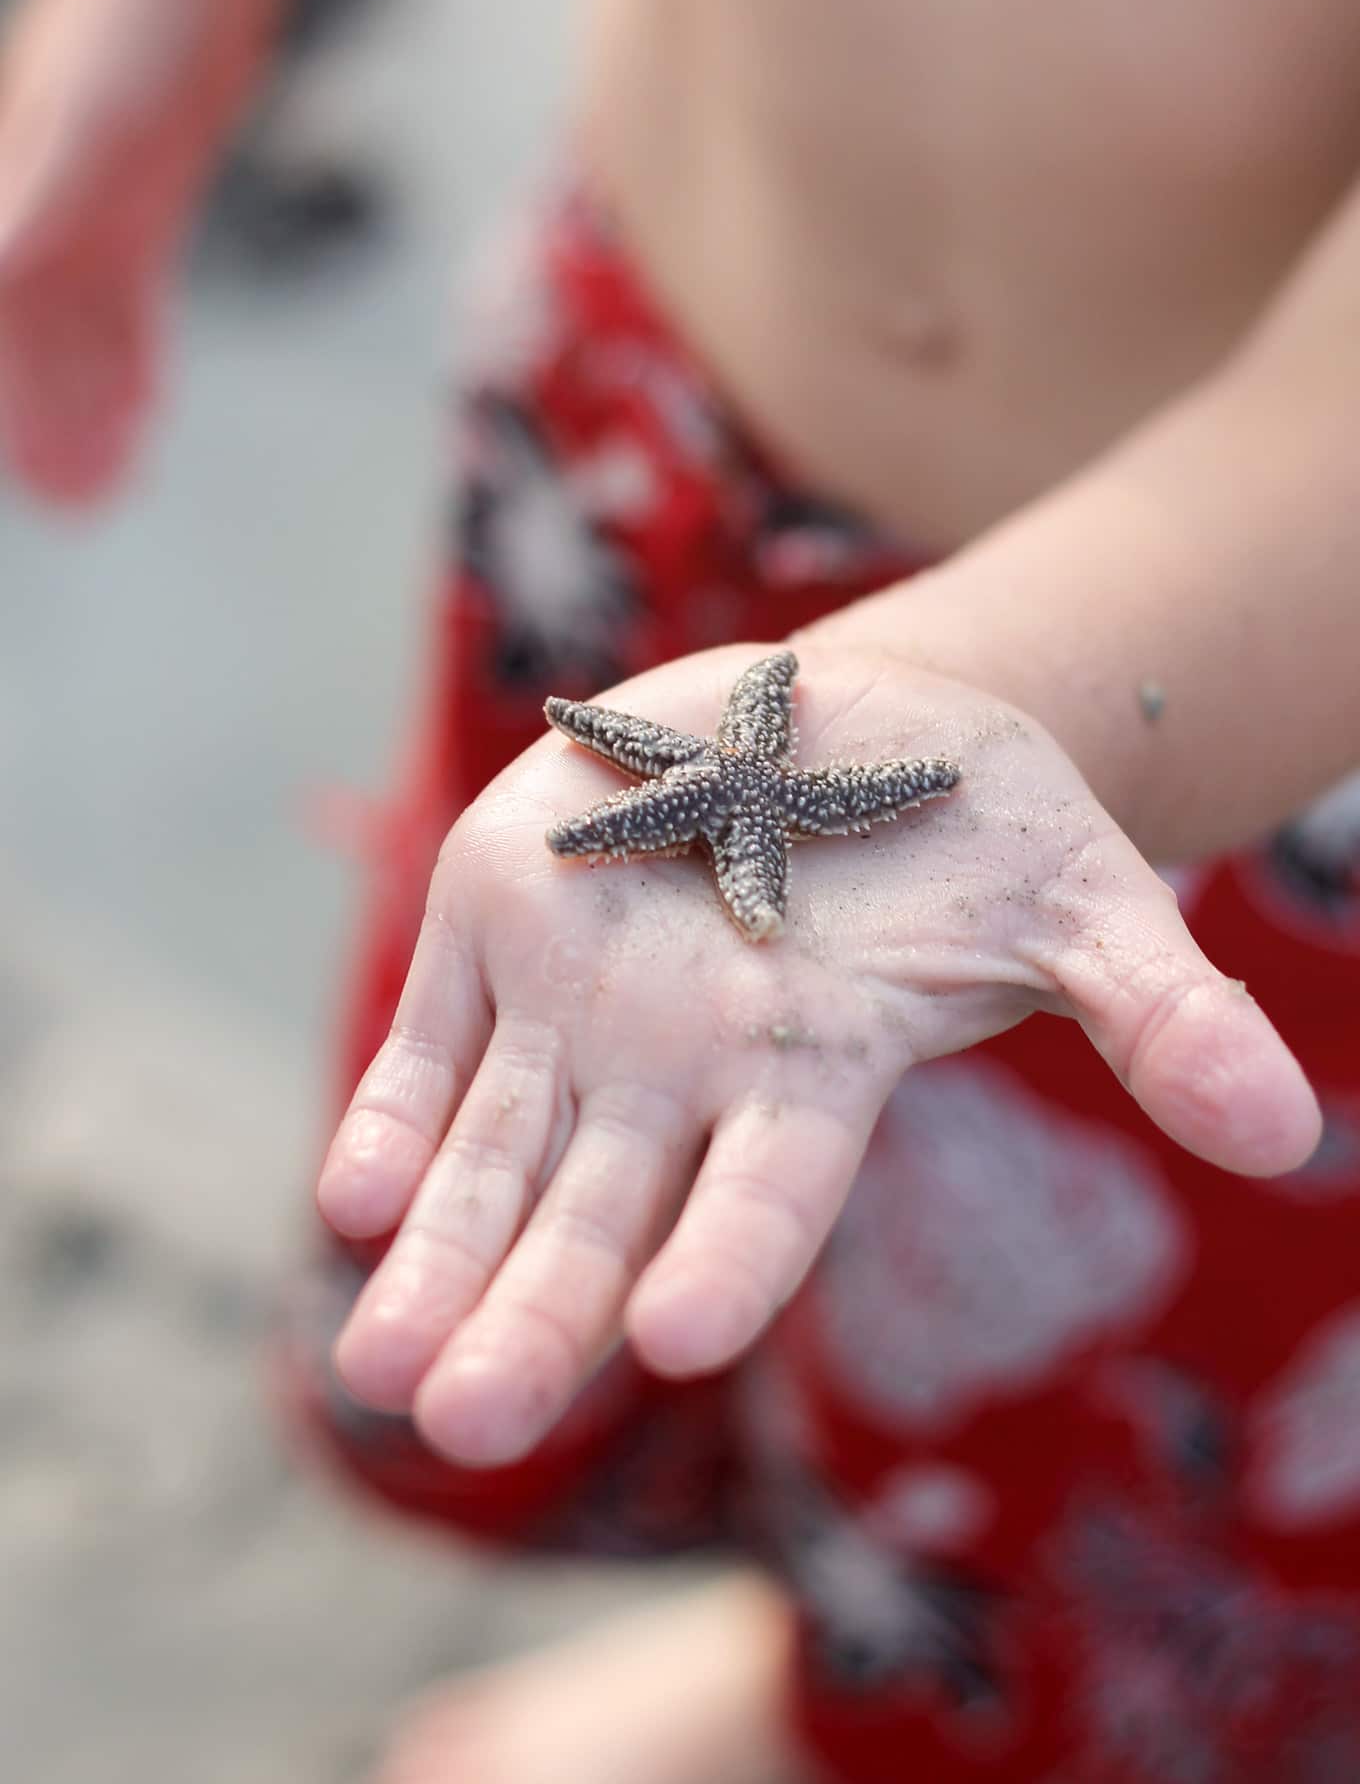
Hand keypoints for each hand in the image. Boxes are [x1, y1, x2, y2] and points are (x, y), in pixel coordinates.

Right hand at [0, 0, 274, 506]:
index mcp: (7, 202)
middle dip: (47, 431)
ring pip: (81, 338)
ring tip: (112, 484)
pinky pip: (129, 305)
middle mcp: (34, 214)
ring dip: (92, 410)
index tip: (27, 487)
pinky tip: (147, 416)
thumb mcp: (90, 120)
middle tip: (78, 511)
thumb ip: (37, 201)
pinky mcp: (139, 203)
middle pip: (31, 349)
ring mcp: (87, 210)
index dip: (9, 411)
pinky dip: (134, 362)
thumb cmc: (131, 23)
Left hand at [319, 640, 1319, 1466]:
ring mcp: (581, 997)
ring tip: (371, 1365)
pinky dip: (396, 1110)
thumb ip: (1157, 1016)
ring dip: (433, 1254)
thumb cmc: (976, 826)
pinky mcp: (502, 915)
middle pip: (598, 1215)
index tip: (675, 1335)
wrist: (847, 722)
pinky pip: (436, 1039)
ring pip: (493, 1154)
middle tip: (460, 1418)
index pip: (767, 1191)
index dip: (730, 1253)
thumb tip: (1281, 1133)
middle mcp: (683, 1066)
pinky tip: (355, 1195)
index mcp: (814, 1072)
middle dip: (532, 1317)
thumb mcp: (1080, 902)